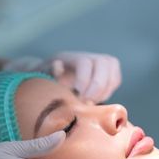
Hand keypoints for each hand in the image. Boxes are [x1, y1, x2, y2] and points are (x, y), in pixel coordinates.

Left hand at [3, 52, 121, 102]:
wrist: (51, 77)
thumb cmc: (45, 80)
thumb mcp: (42, 77)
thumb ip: (50, 73)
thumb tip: (58, 65)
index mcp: (70, 57)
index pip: (85, 62)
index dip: (85, 80)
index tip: (80, 97)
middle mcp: (88, 56)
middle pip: (104, 63)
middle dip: (98, 86)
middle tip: (88, 103)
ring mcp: (100, 62)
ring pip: (112, 71)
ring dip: (105, 90)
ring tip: (91, 102)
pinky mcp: (108, 71)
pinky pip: (116, 80)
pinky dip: (109, 91)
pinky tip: (96, 100)